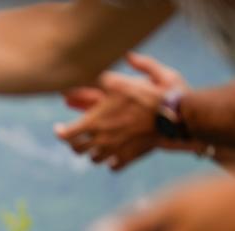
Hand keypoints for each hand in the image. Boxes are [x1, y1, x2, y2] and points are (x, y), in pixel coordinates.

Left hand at [55, 53, 191, 170]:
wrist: (175, 115)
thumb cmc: (149, 95)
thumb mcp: (124, 79)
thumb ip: (104, 74)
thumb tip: (108, 60)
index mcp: (95, 122)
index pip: (66, 135)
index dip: (60, 132)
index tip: (59, 128)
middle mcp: (102, 139)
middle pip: (77, 150)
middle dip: (74, 144)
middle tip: (76, 137)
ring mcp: (116, 150)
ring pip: (94, 160)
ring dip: (92, 153)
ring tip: (94, 145)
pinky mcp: (130, 156)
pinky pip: (114, 167)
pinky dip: (111, 163)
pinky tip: (112, 156)